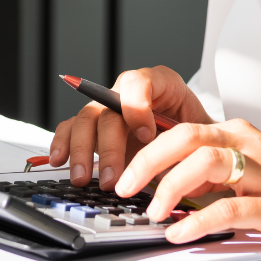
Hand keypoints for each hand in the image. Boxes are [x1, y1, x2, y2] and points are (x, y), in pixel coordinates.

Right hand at [47, 66, 210, 188]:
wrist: (195, 145)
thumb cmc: (199, 138)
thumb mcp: (201, 136)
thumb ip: (187, 143)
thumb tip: (173, 167)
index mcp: (160, 84)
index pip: (140, 83)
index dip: (138, 108)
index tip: (147, 137)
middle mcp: (129, 94)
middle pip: (108, 109)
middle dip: (109, 145)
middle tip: (113, 177)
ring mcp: (109, 109)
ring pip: (86, 119)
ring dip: (82, 150)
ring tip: (83, 177)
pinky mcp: (95, 128)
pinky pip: (71, 127)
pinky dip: (63, 143)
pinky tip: (60, 160)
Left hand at [113, 118, 260, 259]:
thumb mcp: (247, 170)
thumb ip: (209, 170)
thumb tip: (163, 180)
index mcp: (239, 134)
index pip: (181, 127)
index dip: (146, 146)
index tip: (123, 168)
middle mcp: (250, 145)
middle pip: (187, 137)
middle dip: (148, 161)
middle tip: (124, 186)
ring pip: (206, 162)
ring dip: (171, 187)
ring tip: (154, 211)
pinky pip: (230, 207)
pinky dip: (199, 220)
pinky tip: (181, 232)